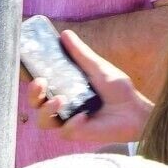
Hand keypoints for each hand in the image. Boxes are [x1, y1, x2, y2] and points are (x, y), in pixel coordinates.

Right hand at [24, 28, 153, 143]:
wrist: (135, 111)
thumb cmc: (118, 90)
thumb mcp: (98, 68)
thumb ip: (80, 53)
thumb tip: (65, 33)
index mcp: (64, 90)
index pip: (40, 88)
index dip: (32, 83)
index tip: (33, 72)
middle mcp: (62, 107)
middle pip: (35, 104)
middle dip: (32, 95)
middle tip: (40, 83)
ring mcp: (67, 121)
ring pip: (43, 121)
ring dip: (46, 110)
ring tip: (59, 100)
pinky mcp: (75, 134)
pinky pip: (64, 130)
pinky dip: (72, 123)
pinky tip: (84, 116)